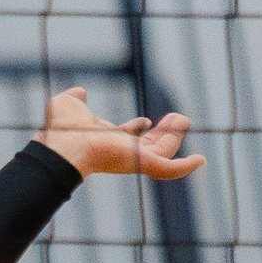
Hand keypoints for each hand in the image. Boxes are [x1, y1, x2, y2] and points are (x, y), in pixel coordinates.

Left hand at [36, 85, 202, 184]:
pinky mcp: (142, 164)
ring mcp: (133, 159)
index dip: (138, 128)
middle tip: (179, 118)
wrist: (61, 145)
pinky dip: (185, 167)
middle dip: (165, 133)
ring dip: (175, 137)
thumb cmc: (60, 129)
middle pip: (150, 146)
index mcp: (107, 141)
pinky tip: (201, 160)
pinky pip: (169, 170)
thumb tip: (79, 92)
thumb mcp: (68, 105)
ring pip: (163, 153)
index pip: (128, 137)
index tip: (146, 120)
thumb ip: (75, 99)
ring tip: (184, 119)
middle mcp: (121, 152)